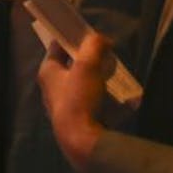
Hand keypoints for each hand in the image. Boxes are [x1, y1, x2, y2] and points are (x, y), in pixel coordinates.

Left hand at [38, 30, 110, 172]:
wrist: (82, 140)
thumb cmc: (79, 98)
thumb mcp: (87, 65)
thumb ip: (94, 46)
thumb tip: (102, 39)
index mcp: (48, 72)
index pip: (56, 46)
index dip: (71, 36)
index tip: (87, 32)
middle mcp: (52, 88)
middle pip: (71, 65)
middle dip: (90, 59)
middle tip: (106, 54)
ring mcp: (64, 105)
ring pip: (84, 84)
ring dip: (100, 78)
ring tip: (115, 74)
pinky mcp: (77, 119)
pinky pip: (94, 103)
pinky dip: (107, 98)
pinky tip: (125, 100)